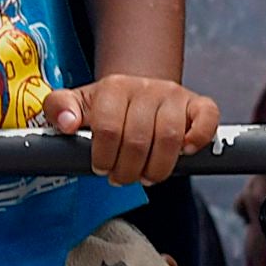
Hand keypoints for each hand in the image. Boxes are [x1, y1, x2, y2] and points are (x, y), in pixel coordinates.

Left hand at [47, 73, 219, 185]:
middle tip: (121, 178)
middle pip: (138, 139)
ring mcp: (174, 95)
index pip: (108, 129)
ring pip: (170, 137)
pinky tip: (185, 152)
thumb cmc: (106, 107)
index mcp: (114, 87)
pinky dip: (198, 139)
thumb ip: (58, 108)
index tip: (101, 168)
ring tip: (146, 176)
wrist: (136, 92)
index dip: (103, 157)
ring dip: (156, 167)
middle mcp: (146, 88)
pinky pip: (207, 119)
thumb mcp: (76, 104)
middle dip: (127, 169)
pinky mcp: (198, 104)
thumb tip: (67, 124)